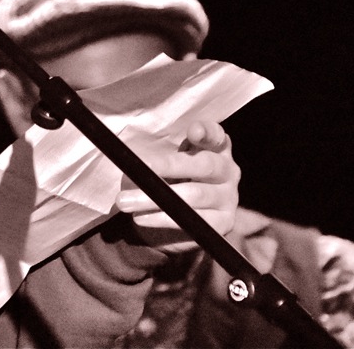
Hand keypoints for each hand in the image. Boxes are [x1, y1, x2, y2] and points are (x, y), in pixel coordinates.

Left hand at [115, 119, 239, 252]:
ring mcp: (229, 198)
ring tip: (124, 201)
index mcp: (215, 147)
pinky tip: (141, 217)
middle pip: (204, 165)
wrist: (181, 216)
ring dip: (155, 198)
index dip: (207, 132)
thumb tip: (126, 157)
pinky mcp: (223, 223)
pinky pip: (192, 221)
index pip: (216, 135)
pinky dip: (163, 219)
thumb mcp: (164, 161)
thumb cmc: (170, 177)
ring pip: (194, 195)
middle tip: (141, 167)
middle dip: (169, 165)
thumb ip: (156, 155)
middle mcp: (228, 170)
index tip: (193, 130)